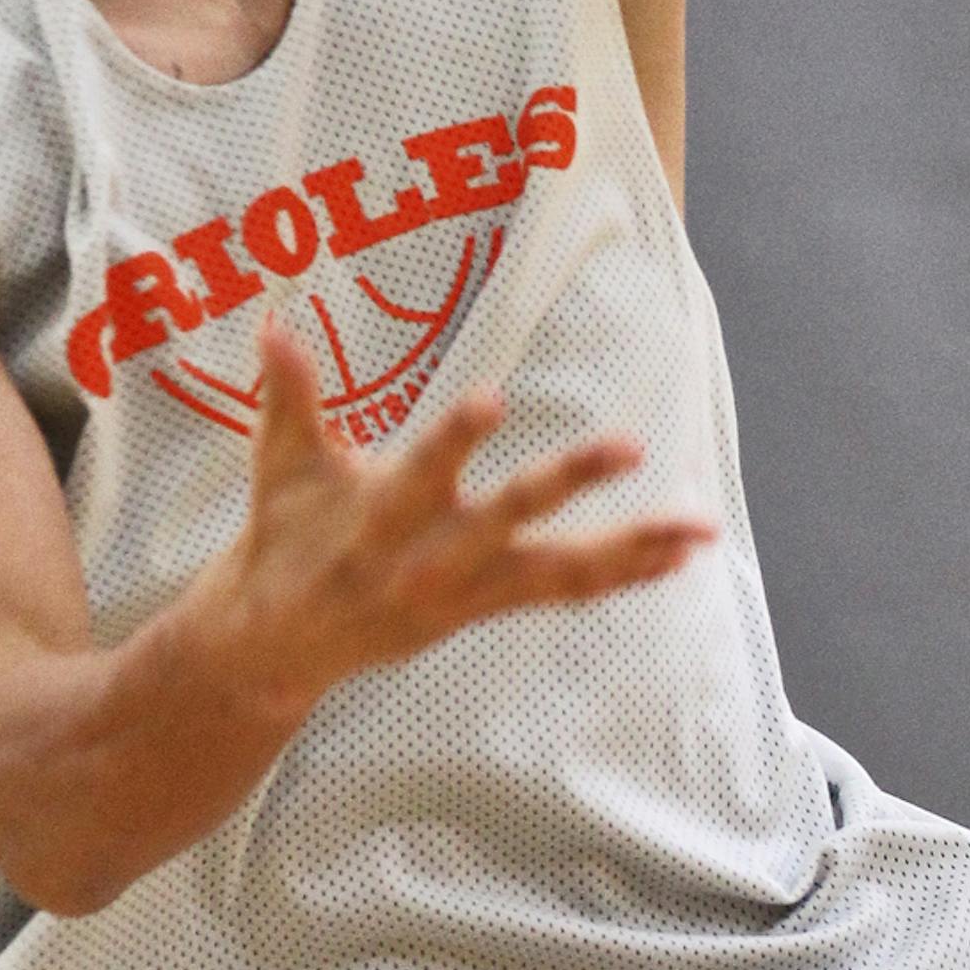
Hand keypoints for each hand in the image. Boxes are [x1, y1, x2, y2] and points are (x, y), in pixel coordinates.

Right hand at [225, 312, 714, 711]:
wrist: (273, 649)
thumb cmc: (282, 538)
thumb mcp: (279, 467)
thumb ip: (288, 394)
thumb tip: (272, 320)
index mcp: (380, 518)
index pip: (424, 470)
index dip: (457, 438)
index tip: (494, 398)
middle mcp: (430, 559)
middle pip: (509, 518)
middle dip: (569, 482)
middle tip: (630, 446)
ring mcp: (463, 593)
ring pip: (557, 571)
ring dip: (630, 548)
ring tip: (697, 528)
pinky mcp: (483, 610)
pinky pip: (562, 593)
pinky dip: (621, 574)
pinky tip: (674, 557)